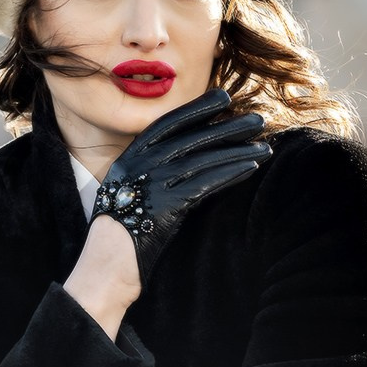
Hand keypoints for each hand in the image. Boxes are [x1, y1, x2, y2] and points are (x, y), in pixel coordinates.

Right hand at [91, 89, 270, 285]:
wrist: (103, 269)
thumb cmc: (117, 238)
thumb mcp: (126, 194)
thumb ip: (147, 176)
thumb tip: (181, 162)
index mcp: (129, 159)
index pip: (166, 124)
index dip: (196, 109)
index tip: (222, 98)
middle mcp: (138, 166)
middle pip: (188, 138)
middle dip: (225, 125)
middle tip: (256, 118)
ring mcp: (150, 185)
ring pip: (200, 159)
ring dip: (235, 150)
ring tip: (264, 144)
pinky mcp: (164, 208)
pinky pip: (203, 184)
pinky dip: (229, 173)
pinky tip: (250, 167)